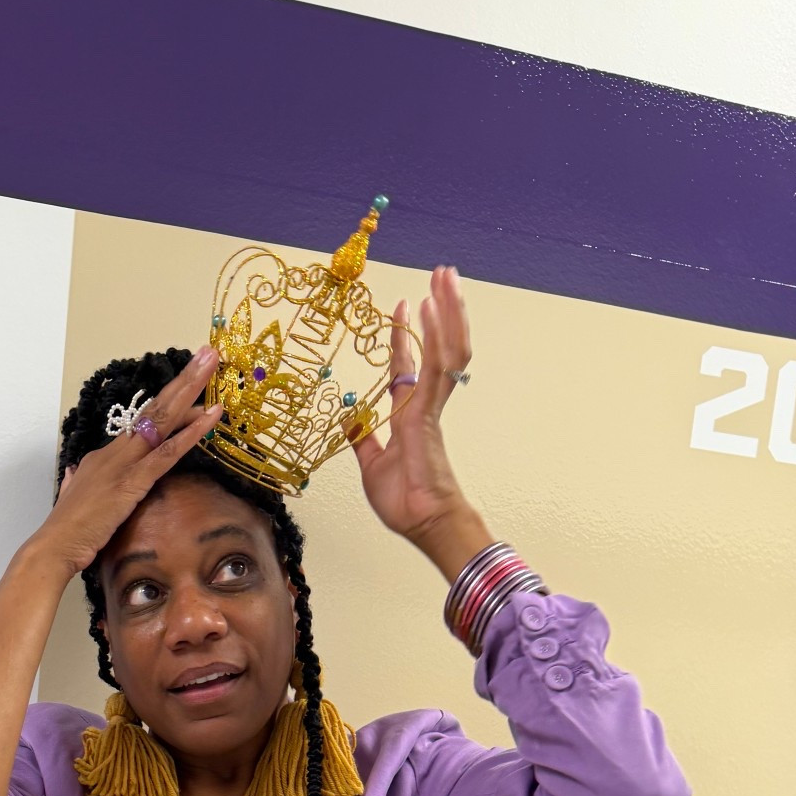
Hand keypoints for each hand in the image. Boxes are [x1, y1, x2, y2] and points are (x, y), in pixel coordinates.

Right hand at [31, 348, 223, 577]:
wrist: (54, 546)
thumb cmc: (67, 531)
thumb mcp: (72, 498)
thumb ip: (75, 482)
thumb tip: (72, 474)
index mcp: (105, 457)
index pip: (143, 425)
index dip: (168, 404)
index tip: (190, 385)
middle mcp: (115, 452)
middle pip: (155, 410)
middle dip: (183, 379)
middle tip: (207, 353)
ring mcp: (123, 465)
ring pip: (162, 421)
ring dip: (190, 391)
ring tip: (212, 364)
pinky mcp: (131, 483)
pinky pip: (166, 454)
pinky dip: (189, 434)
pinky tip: (209, 416)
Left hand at [348, 267, 485, 566]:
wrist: (421, 522)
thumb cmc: (403, 500)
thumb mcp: (371, 465)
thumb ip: (363, 439)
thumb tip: (349, 417)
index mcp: (410, 414)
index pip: (410, 365)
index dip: (407, 337)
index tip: (407, 308)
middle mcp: (423, 404)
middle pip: (439, 345)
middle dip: (441, 309)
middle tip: (442, 273)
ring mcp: (429, 406)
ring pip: (445, 348)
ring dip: (446, 310)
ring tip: (445, 277)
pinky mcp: (429, 413)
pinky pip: (435, 369)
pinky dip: (434, 337)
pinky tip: (432, 310)